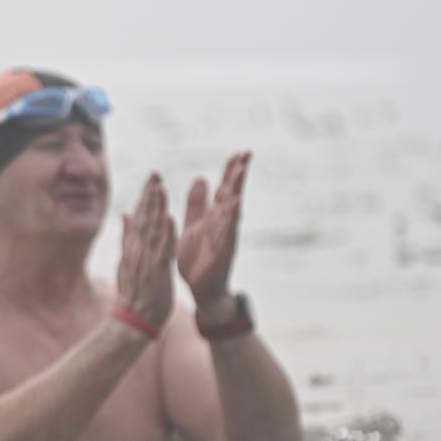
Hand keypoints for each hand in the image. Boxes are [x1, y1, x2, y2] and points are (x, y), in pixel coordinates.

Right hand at [115, 173, 175, 330]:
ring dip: (156, 209)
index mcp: (133, 247)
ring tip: (161, 189)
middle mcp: (138, 250)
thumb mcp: (126, 261)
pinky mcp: (157, 271)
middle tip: (155, 174)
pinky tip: (169, 219)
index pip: (139, 217)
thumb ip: (126, 236)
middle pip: (144, 219)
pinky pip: (162, 250)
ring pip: (152, 230)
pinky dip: (165, 234)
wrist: (134, 318)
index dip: (145, 197)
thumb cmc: (134, 292)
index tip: (151, 179)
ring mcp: (147, 260)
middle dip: (150, 196)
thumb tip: (124, 214)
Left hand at [177, 151, 250, 319]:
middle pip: (232, 194)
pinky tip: (234, 205)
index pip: (224, 189)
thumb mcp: (194, 225)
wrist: (201, 289)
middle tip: (246, 153)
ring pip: (232, 209)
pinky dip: (230, 218)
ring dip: (236, 190)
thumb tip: (202, 178)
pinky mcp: (223, 251)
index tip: (239, 152)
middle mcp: (222, 224)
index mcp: (214, 216)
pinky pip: (228, 233)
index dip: (231, 171)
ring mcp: (225, 237)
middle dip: (238, 174)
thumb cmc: (198, 258)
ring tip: (240, 172)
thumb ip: (198, 204)